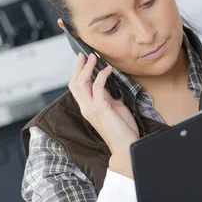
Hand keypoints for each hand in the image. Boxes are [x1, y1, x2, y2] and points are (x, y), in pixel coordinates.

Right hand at [68, 53, 138, 177]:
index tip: (83, 60)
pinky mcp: (101, 109)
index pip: (77, 87)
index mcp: (88, 108)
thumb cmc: (122, 130)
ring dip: (87, 68)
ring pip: (81, 84)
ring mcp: (92, 109)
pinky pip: (97, 88)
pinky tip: (108, 70)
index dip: (78, 73)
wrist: (126, 146)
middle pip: (75, 83)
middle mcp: (86, 108)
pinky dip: (101, 76)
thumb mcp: (113, 109)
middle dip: (79, 67)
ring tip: (93, 58)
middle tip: (84, 55)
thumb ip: (107, 98)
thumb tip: (106, 85)